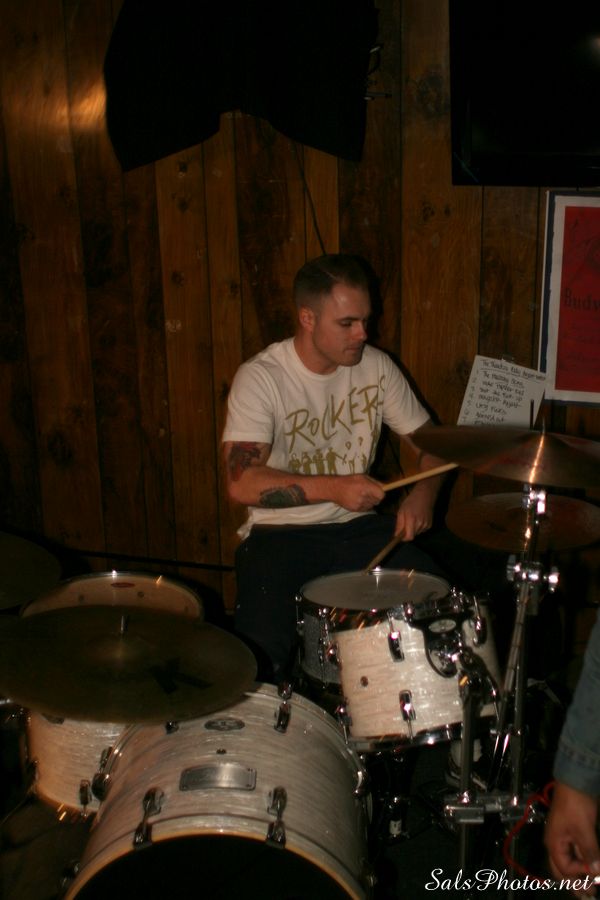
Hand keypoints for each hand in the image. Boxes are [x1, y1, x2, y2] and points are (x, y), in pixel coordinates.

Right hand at [330, 474, 384, 511]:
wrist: (335, 489)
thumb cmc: (350, 481)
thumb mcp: (363, 477)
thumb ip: (375, 482)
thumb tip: (386, 486)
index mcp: (365, 486)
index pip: (381, 495)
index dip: (381, 493)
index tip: (378, 491)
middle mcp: (363, 496)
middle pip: (377, 501)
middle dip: (375, 497)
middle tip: (369, 492)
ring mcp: (359, 504)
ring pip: (372, 505)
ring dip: (370, 501)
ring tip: (362, 496)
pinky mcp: (355, 509)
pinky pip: (366, 508)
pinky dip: (364, 505)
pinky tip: (358, 499)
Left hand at [394, 487, 433, 539]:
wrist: (425, 495)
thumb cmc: (411, 501)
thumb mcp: (401, 511)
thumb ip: (399, 524)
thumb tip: (396, 535)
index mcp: (412, 519)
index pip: (409, 537)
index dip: (403, 538)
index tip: (399, 536)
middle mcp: (420, 523)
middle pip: (412, 536)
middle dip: (407, 533)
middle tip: (404, 524)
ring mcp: (426, 524)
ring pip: (416, 533)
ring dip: (412, 530)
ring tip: (412, 519)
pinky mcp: (430, 524)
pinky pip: (421, 530)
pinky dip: (418, 527)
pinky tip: (418, 519)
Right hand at [545, 782, 599, 896]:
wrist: (575, 782)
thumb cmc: (576, 806)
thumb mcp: (584, 830)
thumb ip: (589, 852)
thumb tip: (595, 872)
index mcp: (554, 843)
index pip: (565, 869)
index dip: (580, 875)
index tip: (596, 876)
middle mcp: (556, 843)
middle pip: (561, 869)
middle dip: (574, 884)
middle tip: (587, 896)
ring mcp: (563, 837)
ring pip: (569, 861)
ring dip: (579, 873)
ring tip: (591, 886)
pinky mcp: (572, 832)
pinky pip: (575, 852)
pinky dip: (581, 861)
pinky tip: (590, 866)